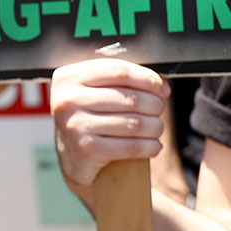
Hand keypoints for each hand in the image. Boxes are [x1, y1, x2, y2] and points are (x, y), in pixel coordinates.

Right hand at [50, 59, 169, 206]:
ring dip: (155, 126)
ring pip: (134, 123)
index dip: (147, 78)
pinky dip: (150, 146)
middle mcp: (68, 100)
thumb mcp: (94, 92)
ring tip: (157, 128)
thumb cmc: (89, 118)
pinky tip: (154, 146)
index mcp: (69, 78)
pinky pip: (131, 146)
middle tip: (159, 110)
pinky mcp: (87, 150)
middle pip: (130, 98)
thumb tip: (162, 87)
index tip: (162, 89)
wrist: (71, 159)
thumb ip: (122, 82)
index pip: (119, 71)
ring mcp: (76, 125)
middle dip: (154, 104)